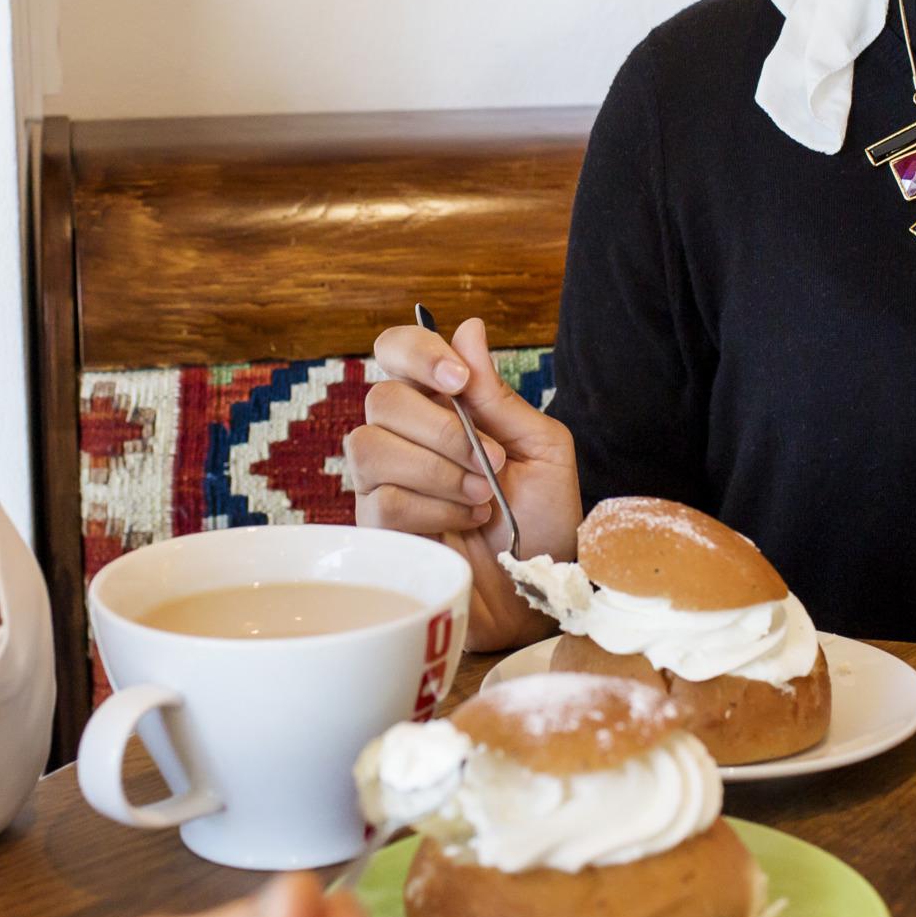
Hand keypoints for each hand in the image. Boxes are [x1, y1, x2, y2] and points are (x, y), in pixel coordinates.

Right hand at [350, 316, 580, 649]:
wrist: (540, 588)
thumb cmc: (544, 516)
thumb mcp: (540, 446)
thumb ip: (498, 395)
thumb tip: (467, 328)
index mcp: (441, 403)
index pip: (397, 350)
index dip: (418, 353)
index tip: (458, 381)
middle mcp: (403, 434)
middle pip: (382, 398)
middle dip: (442, 429)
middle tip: (490, 461)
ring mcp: (383, 480)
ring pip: (372, 447)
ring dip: (438, 472)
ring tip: (481, 498)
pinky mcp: (376, 526)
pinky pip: (385, 500)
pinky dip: (434, 511)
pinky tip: (464, 525)